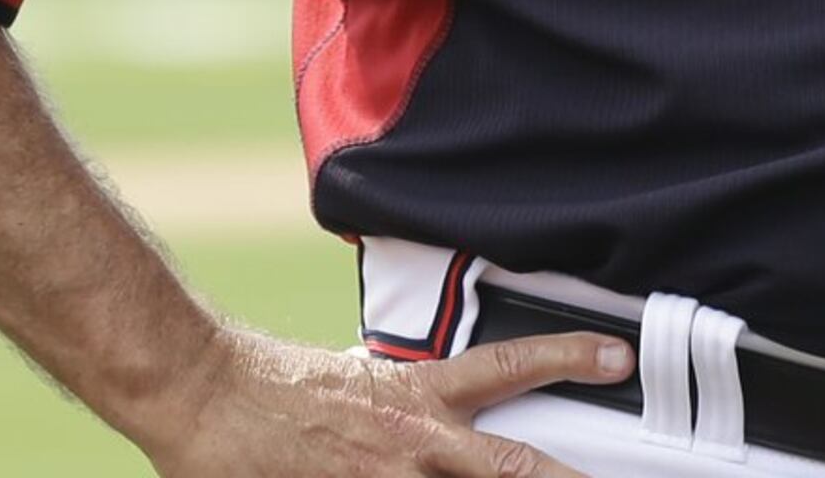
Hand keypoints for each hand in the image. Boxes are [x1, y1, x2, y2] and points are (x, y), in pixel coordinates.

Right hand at [136, 324, 632, 476]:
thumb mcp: (361, 378)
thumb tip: (441, 410)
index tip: (618, 358)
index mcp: (418, 394)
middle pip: (510, 466)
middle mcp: (413, 439)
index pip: (508, 366)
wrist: (206, 391)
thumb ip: (409, 399)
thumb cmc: (276, 384)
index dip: (569, 358)